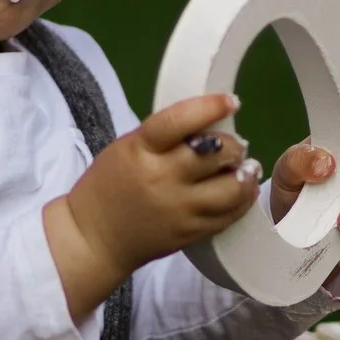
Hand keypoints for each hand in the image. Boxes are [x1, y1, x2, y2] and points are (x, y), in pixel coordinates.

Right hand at [41, 93, 258, 320]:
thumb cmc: (107, 186)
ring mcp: (179, 209)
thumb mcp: (126, 148)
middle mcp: (162, 179)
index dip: (210, 107)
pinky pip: (228, 216)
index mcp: (141, 150)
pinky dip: (242, 200)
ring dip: (245, 174)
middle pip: (215, 154)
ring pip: (231, 189)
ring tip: (246, 168)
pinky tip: (242, 190)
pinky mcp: (190, 233)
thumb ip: (162, 136)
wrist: (92, 239)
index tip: (231, 100)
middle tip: (236, 144)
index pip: (180, 121)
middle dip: (233, 146)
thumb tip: (207, 123)